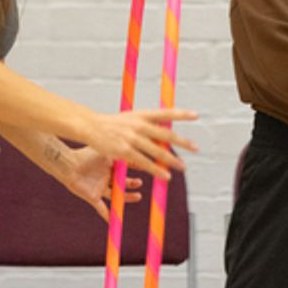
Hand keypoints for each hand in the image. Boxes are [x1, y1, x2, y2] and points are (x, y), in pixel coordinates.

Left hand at [63, 145, 141, 221]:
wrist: (69, 164)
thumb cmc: (86, 155)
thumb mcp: (108, 152)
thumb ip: (121, 151)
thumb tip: (135, 146)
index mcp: (109, 165)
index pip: (126, 168)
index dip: (137, 168)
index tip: (148, 166)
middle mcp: (105, 177)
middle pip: (122, 183)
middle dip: (132, 184)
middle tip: (140, 183)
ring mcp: (99, 187)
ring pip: (116, 195)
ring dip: (127, 197)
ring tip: (138, 196)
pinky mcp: (92, 197)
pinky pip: (102, 208)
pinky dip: (108, 215)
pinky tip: (114, 222)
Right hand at [82, 108, 197, 181]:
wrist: (91, 126)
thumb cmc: (113, 123)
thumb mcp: (131, 118)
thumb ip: (147, 123)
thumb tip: (166, 130)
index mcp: (142, 114)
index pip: (165, 112)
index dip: (181, 114)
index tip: (195, 115)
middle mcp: (139, 125)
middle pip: (166, 134)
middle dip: (183, 142)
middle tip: (196, 148)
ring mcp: (132, 138)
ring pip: (157, 151)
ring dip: (172, 160)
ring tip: (183, 167)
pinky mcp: (125, 151)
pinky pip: (145, 162)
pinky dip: (157, 170)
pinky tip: (166, 176)